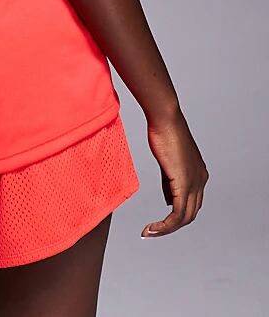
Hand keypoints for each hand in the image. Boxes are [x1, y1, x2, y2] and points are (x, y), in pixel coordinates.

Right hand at [141, 109, 208, 237]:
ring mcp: (195, 182)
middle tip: (153, 231)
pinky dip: (165, 225)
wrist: (165, 118)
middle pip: (190, 214)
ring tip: (150, 232)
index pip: (191, 203)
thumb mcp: (168, 161)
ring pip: (185, 217)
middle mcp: (201, 180)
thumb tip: (168, 199)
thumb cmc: (164, 132)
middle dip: (172, 226)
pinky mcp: (184, 183)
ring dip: (167, 229)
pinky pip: (177, 214)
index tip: (160, 220)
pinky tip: (153, 227)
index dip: (176, 214)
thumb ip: (169, 181)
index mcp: (199, 174)